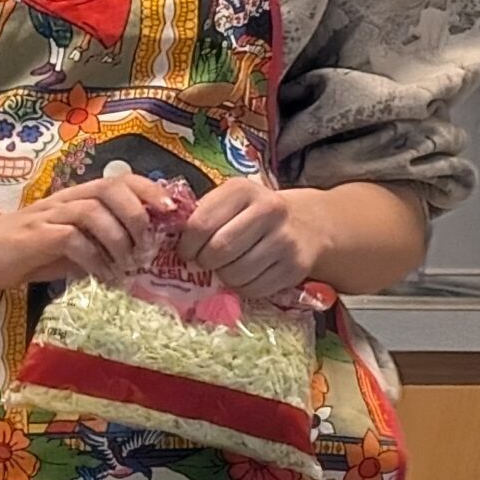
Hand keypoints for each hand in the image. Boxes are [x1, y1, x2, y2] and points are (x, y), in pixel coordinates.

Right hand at [0, 177, 174, 289]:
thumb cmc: (26, 250)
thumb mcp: (70, 247)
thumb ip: (99, 245)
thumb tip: (139, 256)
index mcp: (78, 197)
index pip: (120, 180)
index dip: (150, 190)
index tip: (171, 211)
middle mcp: (66, 200)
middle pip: (111, 188)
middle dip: (137, 215)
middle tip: (146, 248)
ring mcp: (50, 215)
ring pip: (94, 212)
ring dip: (117, 239)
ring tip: (125, 266)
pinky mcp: (36, 235)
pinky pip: (72, 239)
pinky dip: (93, 259)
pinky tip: (101, 276)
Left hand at [177, 182, 325, 302]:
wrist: (307, 224)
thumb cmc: (255, 214)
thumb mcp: (231, 201)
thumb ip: (204, 215)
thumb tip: (173, 244)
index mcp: (243, 190)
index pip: (200, 224)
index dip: (187, 245)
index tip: (187, 251)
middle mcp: (268, 210)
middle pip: (218, 251)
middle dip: (204, 262)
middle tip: (205, 262)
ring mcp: (284, 240)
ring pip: (235, 273)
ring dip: (224, 277)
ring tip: (227, 267)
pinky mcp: (294, 267)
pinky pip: (254, 289)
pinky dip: (243, 288)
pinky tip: (246, 275)